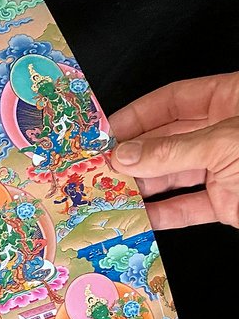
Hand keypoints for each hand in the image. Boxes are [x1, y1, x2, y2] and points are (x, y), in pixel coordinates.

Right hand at [109, 72, 238, 228]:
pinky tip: (134, 218)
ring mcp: (226, 168)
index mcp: (230, 100)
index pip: (171, 101)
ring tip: (104, 195)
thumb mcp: (226, 144)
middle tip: (93, 170)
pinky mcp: (227, 202)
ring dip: (139, 187)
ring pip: (172, 175)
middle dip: (131, 155)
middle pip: (166, 139)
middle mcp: (223, 132)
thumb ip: (172, 151)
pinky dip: (161, 214)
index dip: (135, 115)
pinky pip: (187, 207)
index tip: (102, 133)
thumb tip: (122, 156)